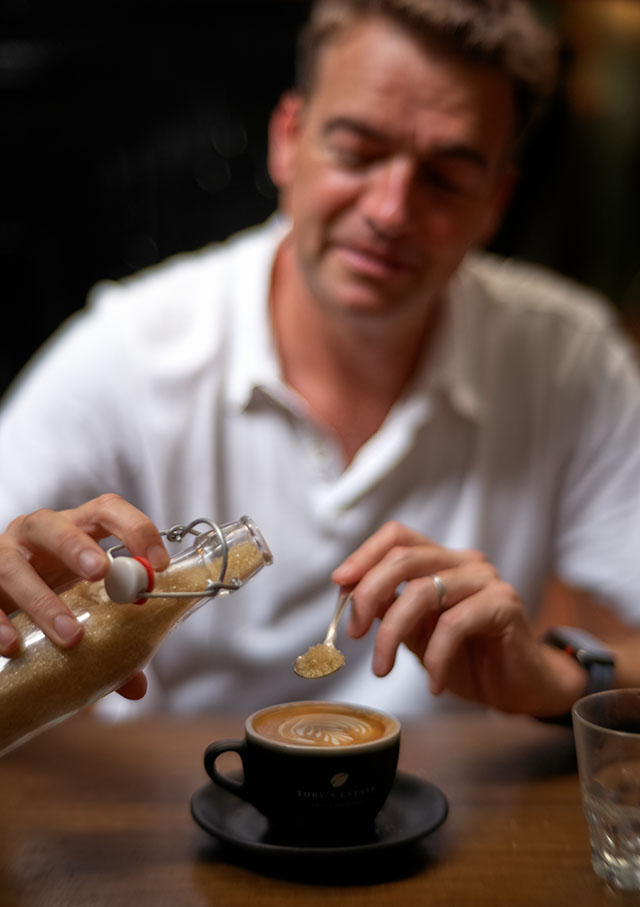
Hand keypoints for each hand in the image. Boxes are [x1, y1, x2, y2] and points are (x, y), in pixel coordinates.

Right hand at [0, 494, 168, 696]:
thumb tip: (138, 686)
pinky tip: (14, 646)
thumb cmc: (53, 600)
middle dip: (77, 546)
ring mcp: (1, 555)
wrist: (1, 613)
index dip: (136, 528)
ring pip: (13, 565)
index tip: (159, 563)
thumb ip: (112, 641)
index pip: (107, 510)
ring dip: (43, 600)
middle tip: (101, 573)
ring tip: (70, 636)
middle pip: (53, 524)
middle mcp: (35, 535)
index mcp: (74, 530)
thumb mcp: (84, 611)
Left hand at [332, 521, 585, 715]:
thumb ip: (389, 608)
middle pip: (404, 558)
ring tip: (383, 668)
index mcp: (440, 560)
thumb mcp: (416, 632)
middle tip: (353, 633)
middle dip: (368, 594)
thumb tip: (348, 593)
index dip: (364, 554)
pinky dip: (435, 657)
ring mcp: (486, 580)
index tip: (339, 584)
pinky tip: (433, 682)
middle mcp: (463, 562)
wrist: (519, 687)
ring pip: (423, 591)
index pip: (397, 536)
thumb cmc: (467, 657)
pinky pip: (455, 624)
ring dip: (392, 633)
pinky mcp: (505, 605)